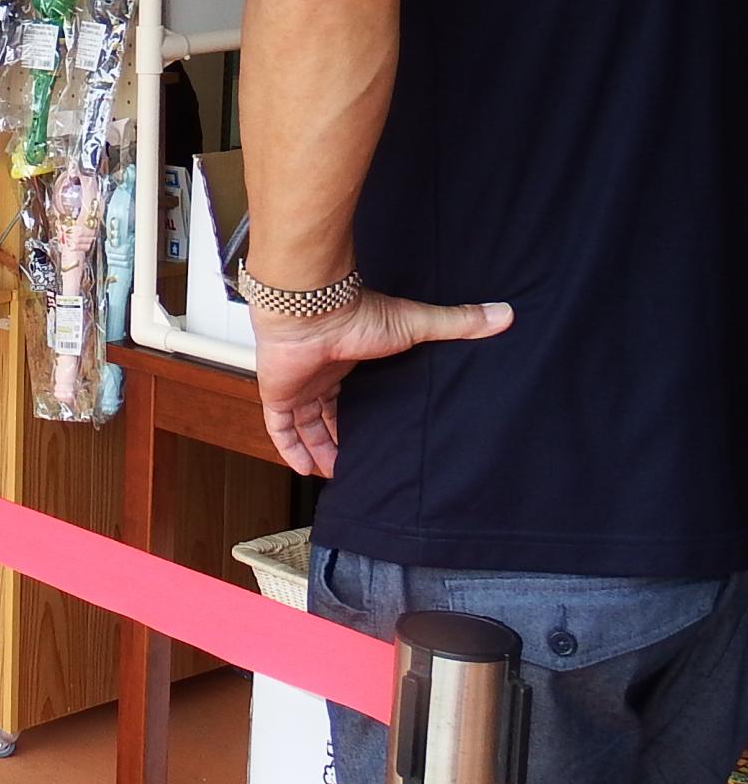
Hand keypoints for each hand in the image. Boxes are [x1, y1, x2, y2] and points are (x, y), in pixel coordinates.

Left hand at [251, 289, 512, 477]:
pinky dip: (290, 449)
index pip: (351, 392)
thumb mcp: (414, 324)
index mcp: (347, 357)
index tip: (376, 437)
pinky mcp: (278, 393)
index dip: (360, 415)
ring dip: (317, 449)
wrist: (311, 308)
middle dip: (338, 439)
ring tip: (337, 475)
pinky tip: (304, 470)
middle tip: (356, 465)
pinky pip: (280, 428)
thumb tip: (504, 314)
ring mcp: (297, 384)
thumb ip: (456, 323)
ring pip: (304, 425)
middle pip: (327, 413)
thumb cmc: (357, 313)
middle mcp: (320, 373)